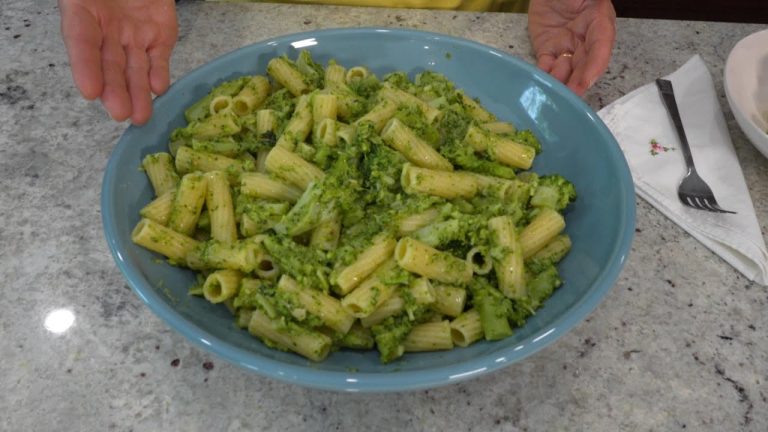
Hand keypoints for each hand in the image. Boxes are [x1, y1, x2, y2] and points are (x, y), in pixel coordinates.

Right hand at [59, 0, 177, 124]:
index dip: (84, 67)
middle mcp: (107, 30)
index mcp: (82, 12)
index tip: (89, 91)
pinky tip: (160, 89)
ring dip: (138, 93)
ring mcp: (134, 35)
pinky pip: (159, 58)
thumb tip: (85, 17)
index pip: (81, 43)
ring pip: (135, 68)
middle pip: (109, 64)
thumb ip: (87, 1)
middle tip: (120, 113)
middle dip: (115, 89)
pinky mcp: (160, 36)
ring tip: (141, 116)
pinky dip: (160, 74)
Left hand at [528, 0, 615, 95]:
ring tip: (552, 92)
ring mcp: (566, 47)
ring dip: (560, 83)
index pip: (601, 48)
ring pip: (565, 70)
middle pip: (583, 66)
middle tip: (568, 97)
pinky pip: (546, 66)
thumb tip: (599, 11)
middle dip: (577, 83)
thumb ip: (595, 3)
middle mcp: (585, 41)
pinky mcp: (548, 50)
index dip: (594, 67)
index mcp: (600, 23)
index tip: (586, 81)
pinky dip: (543, 76)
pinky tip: (540, 84)